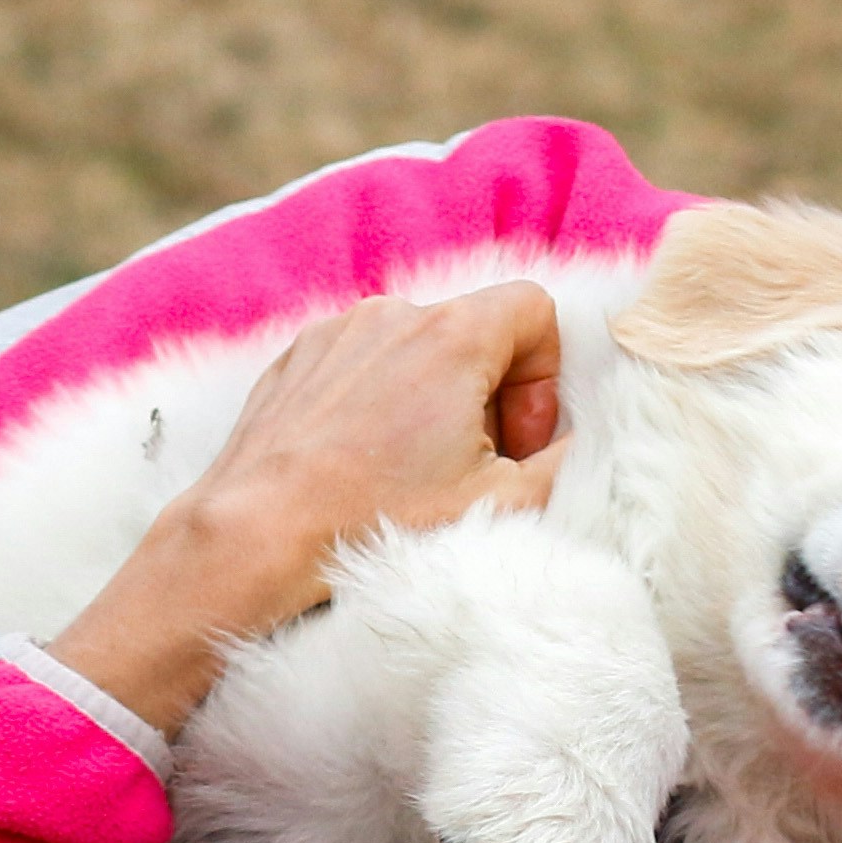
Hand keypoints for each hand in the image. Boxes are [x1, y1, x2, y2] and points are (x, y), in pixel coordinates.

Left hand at [45, 284, 566, 735]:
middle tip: (471, 466)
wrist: (258, 534)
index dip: (542, 376)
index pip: (534, 308)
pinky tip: (360, 462)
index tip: (516, 439)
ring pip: (414, 348)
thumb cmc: (376, 518)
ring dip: (431, 399)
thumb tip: (583, 441)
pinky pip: (360, 363)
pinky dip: (376, 401)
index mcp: (453, 335)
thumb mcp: (503, 502)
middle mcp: (392, 315)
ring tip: (410, 470)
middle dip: (488, 395)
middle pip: (473, 332)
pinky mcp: (295, 358)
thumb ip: (566, 461)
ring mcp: (335, 333)